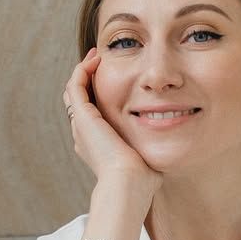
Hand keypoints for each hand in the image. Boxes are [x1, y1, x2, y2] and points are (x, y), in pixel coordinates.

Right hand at [63, 48, 163, 196]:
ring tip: (97, 56)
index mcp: (97, 145)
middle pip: (81, 101)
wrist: (128, 183)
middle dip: (89, 80)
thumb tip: (166, 154)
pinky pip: (75, 86)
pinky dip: (83, 70)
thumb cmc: (141, 181)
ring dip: (84, 71)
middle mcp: (84, 135)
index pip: (93, 115)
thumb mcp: (147, 161)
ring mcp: (81, 126)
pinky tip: (96, 59)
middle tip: (101, 62)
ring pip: (74, 91)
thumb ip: (151, 152)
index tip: (116, 81)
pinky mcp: (83, 117)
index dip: (100, 96)